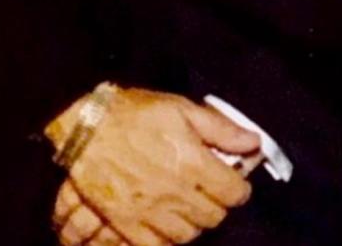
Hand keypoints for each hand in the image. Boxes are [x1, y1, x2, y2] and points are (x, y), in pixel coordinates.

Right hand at [49, 88, 259, 245]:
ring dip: (194, 223)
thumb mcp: (183, 110)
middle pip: (213, 217)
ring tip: (190, 206)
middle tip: (213, 192)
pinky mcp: (126, 225)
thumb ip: (221, 130)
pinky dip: (166, 239)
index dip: (240, 188)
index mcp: (193, 164)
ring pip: (187, 235)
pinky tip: (167, 223)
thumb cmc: (137, 114)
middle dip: (219, 205)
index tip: (236, 181)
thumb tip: (253, 142)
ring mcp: (150, 213)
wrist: (89, 129)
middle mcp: (175, 194)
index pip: (233, 192)